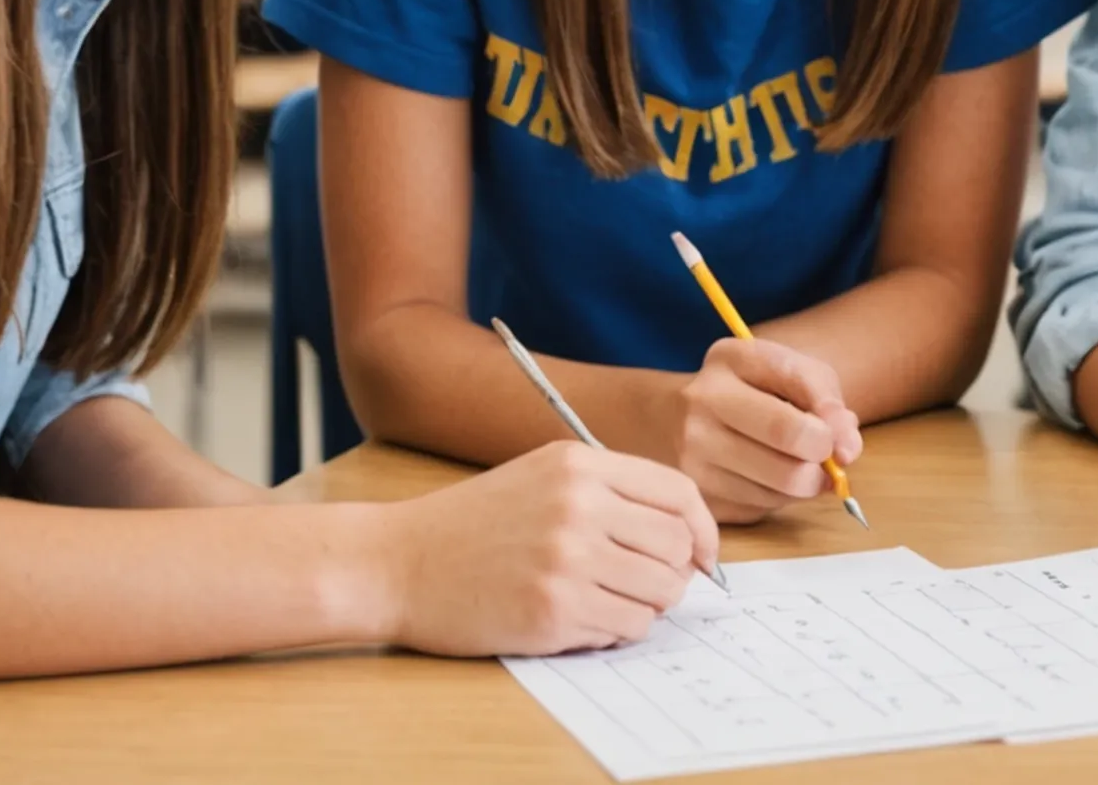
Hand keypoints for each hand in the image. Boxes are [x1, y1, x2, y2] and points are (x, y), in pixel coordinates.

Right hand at [384, 441, 719, 655]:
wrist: (396, 563)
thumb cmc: (473, 523)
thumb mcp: (541, 475)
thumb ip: (610, 492)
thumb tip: (685, 533)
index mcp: (580, 467)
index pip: (679, 494)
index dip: (701, 530)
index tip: (701, 555)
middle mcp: (579, 509)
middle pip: (677, 547)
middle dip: (675, 573)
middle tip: (647, 583)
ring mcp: (566, 563)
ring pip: (659, 593)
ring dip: (646, 605)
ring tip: (608, 601)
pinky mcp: (551, 614)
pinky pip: (624, 628)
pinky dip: (616, 630)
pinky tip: (582, 619)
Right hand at [676, 336, 863, 523]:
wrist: (669, 422)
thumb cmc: (747, 394)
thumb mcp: (786, 373)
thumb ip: (825, 398)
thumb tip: (847, 451)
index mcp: (729, 359)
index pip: (798, 382)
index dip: (832, 415)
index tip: (840, 430)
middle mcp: (702, 402)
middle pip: (791, 438)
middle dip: (824, 454)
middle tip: (824, 455)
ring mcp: (692, 453)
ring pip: (783, 485)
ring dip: (805, 482)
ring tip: (794, 465)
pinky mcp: (696, 495)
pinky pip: (763, 508)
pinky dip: (778, 498)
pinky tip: (764, 479)